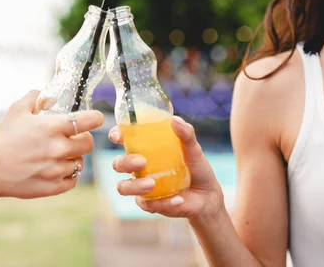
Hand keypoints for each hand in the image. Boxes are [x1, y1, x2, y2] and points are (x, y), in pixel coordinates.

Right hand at [0, 90, 102, 199]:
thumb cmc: (3, 137)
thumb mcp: (17, 110)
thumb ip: (34, 98)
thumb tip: (48, 96)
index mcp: (53, 127)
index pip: (91, 121)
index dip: (95, 118)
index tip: (94, 119)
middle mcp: (59, 148)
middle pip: (89, 144)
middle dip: (82, 139)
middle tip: (72, 139)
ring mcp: (57, 169)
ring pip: (80, 163)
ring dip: (72, 158)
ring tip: (58, 156)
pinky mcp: (53, 187)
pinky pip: (73, 180)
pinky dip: (67, 175)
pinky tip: (56, 169)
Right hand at [109, 116, 223, 219]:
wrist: (207, 196)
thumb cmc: (196, 167)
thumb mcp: (193, 149)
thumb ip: (186, 134)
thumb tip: (174, 120)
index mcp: (144, 149)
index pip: (123, 139)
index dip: (116, 135)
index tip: (119, 136)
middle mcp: (138, 167)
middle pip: (118, 164)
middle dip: (125, 162)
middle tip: (142, 162)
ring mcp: (141, 186)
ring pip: (123, 187)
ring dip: (134, 185)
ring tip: (152, 184)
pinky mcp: (149, 203)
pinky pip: (146, 204)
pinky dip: (163, 203)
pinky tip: (177, 199)